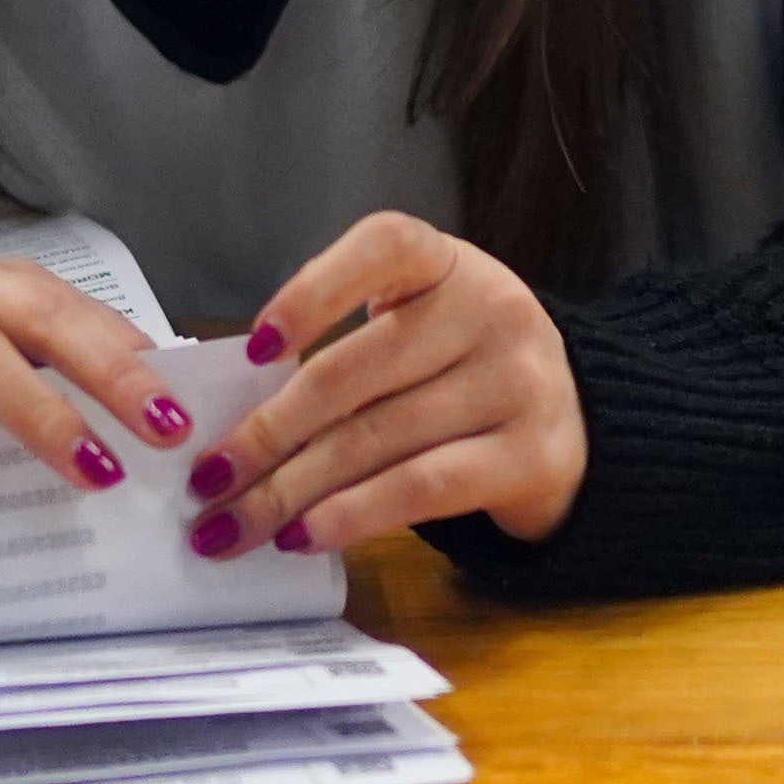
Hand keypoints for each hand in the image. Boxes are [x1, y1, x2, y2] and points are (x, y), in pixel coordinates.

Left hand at [187, 210, 585, 560]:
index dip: (312, 292)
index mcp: (448, 263)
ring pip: (377, 439)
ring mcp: (517, 383)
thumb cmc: (462, 370)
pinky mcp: (530, 456)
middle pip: (353, 372)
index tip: (252, 348)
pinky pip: (421, 487)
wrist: (577, 422)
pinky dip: (352, 515)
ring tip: (234, 523)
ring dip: (291, 490)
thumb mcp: (418, 326)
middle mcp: (491, 310)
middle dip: (266, 434)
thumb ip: (345, 351)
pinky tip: (303, 535)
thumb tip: (235, 421)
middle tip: (206, 480)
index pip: (381, 248)